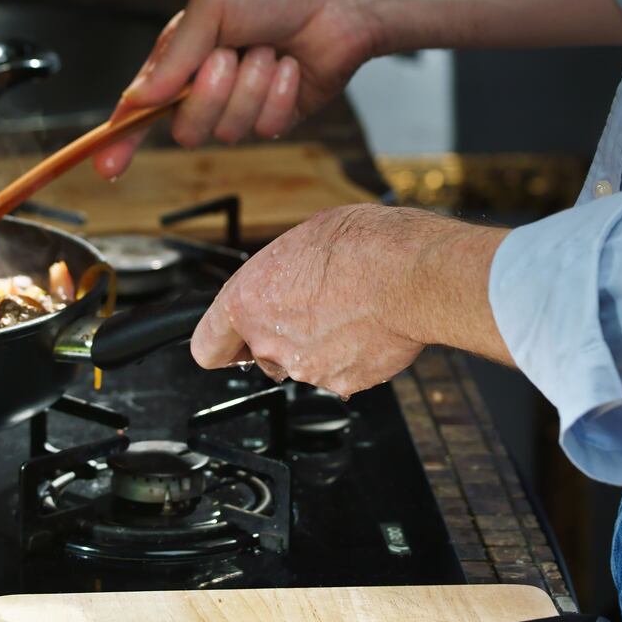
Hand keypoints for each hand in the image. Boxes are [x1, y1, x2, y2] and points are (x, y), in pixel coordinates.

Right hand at [93, 0, 384, 179]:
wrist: (335, 0)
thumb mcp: (211, 9)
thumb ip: (174, 56)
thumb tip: (139, 97)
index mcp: (181, 59)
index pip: (141, 108)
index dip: (122, 139)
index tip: (106, 165)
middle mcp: (207, 87)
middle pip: (186, 129)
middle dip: (209, 95)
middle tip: (229, 56)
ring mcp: (242, 106)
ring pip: (228, 130)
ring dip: (250, 86)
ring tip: (268, 51)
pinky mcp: (276, 118)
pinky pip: (265, 128)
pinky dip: (278, 94)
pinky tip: (289, 68)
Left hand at [191, 204, 510, 396]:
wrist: (414, 275)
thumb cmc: (365, 246)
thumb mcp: (305, 238)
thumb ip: (280, 273)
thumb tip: (286, 279)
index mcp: (247, 302)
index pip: (207, 347)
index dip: (222, 344)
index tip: (231, 343)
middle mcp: (270, 342)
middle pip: (260, 356)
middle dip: (281, 337)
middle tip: (313, 307)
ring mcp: (306, 368)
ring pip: (302, 364)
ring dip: (318, 345)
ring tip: (349, 309)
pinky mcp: (343, 384)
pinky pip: (339, 373)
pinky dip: (351, 357)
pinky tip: (368, 326)